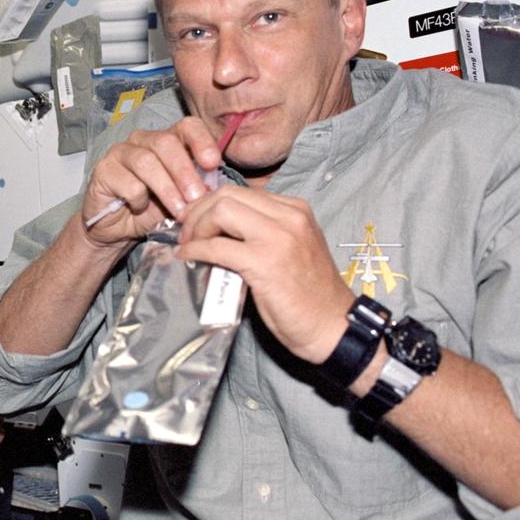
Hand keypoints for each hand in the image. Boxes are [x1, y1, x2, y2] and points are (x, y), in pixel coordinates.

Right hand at [82, 116, 221, 245]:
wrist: (118, 230)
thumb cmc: (152, 210)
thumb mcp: (181, 199)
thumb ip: (196, 187)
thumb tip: (213, 186)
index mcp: (166, 141)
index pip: (187, 126)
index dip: (201, 141)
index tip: (213, 164)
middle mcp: (142, 140)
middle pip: (165, 142)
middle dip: (185, 171)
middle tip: (197, 196)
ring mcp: (120, 152)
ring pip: (146, 162)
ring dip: (167, 188)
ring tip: (179, 211)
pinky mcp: (103, 171)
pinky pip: (128, 182)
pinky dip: (139, 199)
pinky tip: (140, 209)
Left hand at [173, 185, 354, 362]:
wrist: (333, 327)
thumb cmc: (308, 295)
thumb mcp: (289, 249)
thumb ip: (261, 232)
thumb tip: (217, 228)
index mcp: (295, 209)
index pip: (240, 192)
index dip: (209, 204)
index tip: (195, 221)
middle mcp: (289, 216)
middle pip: (227, 195)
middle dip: (198, 212)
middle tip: (186, 234)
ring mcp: (278, 237)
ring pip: (221, 211)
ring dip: (196, 228)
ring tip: (188, 245)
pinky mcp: (265, 262)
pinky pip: (217, 246)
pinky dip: (196, 250)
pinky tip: (188, 257)